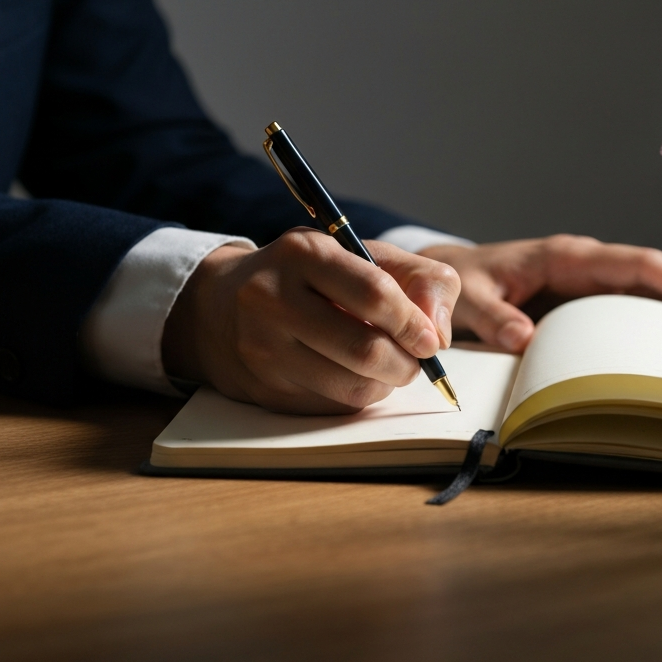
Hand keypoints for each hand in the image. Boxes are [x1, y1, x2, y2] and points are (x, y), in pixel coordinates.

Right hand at [162, 229, 459, 413]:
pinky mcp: (263, 390)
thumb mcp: (362, 255)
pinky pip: (333, 407)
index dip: (414, 323)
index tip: (431, 340)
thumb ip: (419, 279)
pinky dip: (358, 396)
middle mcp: (272, 299)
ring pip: (352, 387)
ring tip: (385, 365)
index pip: (374, 294)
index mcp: (303, 254)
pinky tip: (350, 374)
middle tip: (415, 360)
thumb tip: (440, 333)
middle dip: (406, 363)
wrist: (221, 306)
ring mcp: (263, 349)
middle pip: (365, 350)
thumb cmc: (309, 277)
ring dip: (385, 383)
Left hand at [419, 234, 661, 351]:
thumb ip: (490, 315)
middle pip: (660, 276)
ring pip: (654, 292)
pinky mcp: (588, 301)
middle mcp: (588, 264)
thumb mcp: (467, 297)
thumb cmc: (460, 282)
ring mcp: (591, 283)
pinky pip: (635, 309)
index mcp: (567, 255)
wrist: (447, 275)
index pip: (638, 264)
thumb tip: (523, 338)